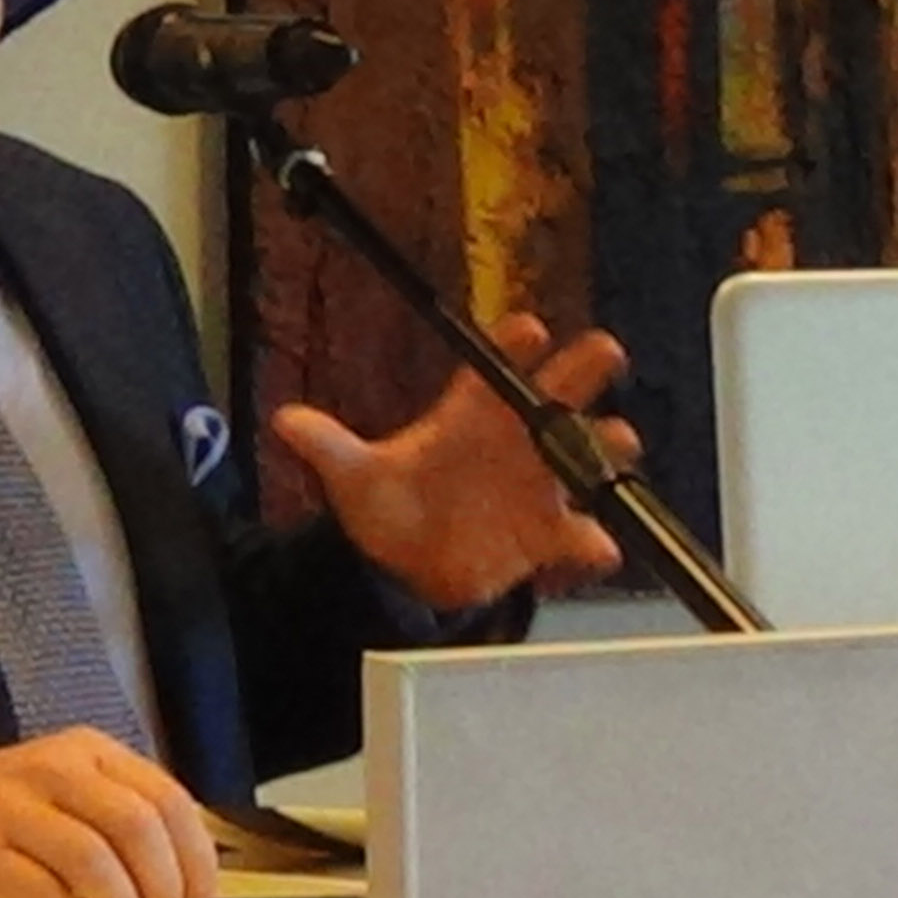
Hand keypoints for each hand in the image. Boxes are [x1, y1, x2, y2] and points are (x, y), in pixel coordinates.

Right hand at [0, 728, 220, 897]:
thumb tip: (188, 881)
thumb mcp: (75, 794)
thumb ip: (126, 820)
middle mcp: (55, 769)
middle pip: (135, 824)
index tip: (202, 895)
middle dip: (162, 882)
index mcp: (91, 751)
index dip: (194, 852)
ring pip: (92, 855)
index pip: (165, 796)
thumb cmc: (16, 815)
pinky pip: (41, 889)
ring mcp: (13, 808)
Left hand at [271, 313, 634, 609]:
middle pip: (566, 388)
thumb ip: (328, 447)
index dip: (518, 339)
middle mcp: (516, 437)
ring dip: (609, 446)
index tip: (530, 330)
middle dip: (589, 365)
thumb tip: (285, 421)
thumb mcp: (354, 477)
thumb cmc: (388, 506)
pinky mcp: (550, 532)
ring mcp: (540, 483)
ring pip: (596, 451)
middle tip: (604, 353)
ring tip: (612, 445)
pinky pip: (585, 534)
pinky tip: (595, 543)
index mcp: (472, 410)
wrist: (406, 568)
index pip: (501, 360)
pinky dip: (594, 539)